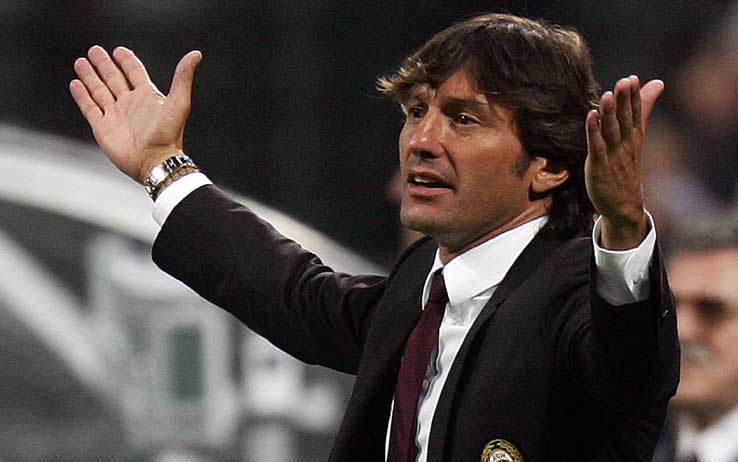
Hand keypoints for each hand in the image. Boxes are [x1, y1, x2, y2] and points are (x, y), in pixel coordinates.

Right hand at [69, 46, 201, 182]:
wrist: (154, 161)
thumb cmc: (169, 134)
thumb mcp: (179, 102)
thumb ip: (183, 77)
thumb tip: (196, 54)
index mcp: (147, 97)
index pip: (135, 73)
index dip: (127, 61)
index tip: (119, 50)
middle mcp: (130, 104)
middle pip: (114, 79)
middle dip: (104, 65)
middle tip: (94, 50)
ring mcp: (115, 116)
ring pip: (99, 91)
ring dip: (90, 77)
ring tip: (81, 62)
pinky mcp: (102, 128)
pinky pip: (89, 108)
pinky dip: (82, 96)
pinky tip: (75, 83)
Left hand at [585, 76, 663, 248]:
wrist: (623, 206)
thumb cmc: (625, 168)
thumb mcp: (635, 139)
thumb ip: (643, 110)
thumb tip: (657, 84)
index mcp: (634, 138)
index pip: (636, 114)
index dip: (634, 97)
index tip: (632, 78)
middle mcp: (625, 145)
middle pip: (626, 120)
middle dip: (625, 101)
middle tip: (625, 82)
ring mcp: (613, 156)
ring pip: (611, 131)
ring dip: (609, 114)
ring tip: (607, 95)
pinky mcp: (599, 166)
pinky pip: (596, 146)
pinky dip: (593, 132)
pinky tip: (590, 116)